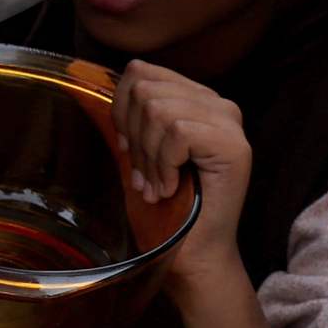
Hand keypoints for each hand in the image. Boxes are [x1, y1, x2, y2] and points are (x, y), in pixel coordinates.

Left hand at [116, 59, 252, 296]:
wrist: (192, 256)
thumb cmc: (165, 211)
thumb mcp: (139, 153)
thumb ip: (130, 117)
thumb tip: (94, 85)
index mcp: (197, 100)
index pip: (141, 72)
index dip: (121, 111)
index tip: (129, 151)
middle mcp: (219, 105)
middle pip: (146, 88)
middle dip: (135, 138)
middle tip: (146, 176)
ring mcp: (230, 123)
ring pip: (159, 110)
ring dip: (149, 157)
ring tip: (159, 186)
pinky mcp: (233, 145)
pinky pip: (176, 132)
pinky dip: (164, 165)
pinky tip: (172, 188)